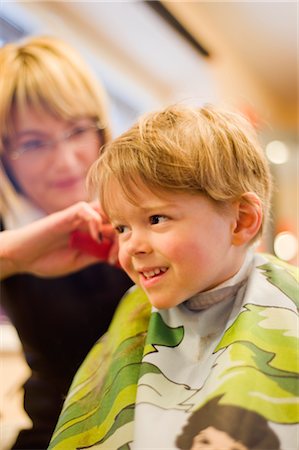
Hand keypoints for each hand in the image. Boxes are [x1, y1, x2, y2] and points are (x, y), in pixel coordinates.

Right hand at [0, 201, 116, 278]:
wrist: (21, 257)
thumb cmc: (48, 260)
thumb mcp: (80, 260)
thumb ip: (98, 253)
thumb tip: (119, 253)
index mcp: (90, 232)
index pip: (115, 228)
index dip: (123, 243)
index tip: (120, 261)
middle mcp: (86, 222)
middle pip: (114, 217)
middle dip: (122, 234)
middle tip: (120, 254)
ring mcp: (76, 218)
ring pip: (103, 209)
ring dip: (111, 225)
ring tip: (112, 244)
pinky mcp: (65, 215)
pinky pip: (85, 209)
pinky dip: (95, 222)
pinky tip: (95, 238)